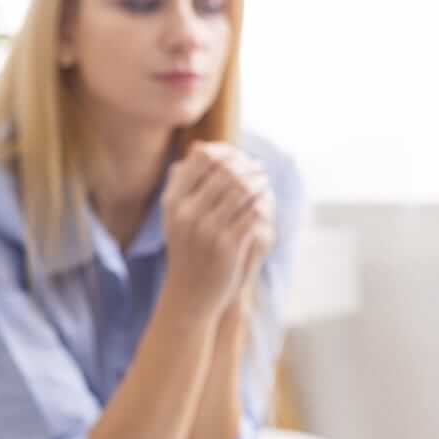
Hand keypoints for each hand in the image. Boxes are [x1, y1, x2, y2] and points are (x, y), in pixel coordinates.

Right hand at [161, 142, 269, 314]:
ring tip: (264, 181)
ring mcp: (207, 229)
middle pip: (224, 171)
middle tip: (259, 167)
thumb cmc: (186, 249)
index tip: (239, 156)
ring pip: (241, 190)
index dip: (224, 152)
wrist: (190, 293)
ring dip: (257, 182)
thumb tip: (199, 145)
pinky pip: (251, 213)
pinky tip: (265, 202)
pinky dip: (261, 203)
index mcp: (172, 201)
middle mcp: (187, 213)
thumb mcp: (176, 215)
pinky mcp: (227, 245)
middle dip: (246, 166)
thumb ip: (183, 181)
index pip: (202, 159)